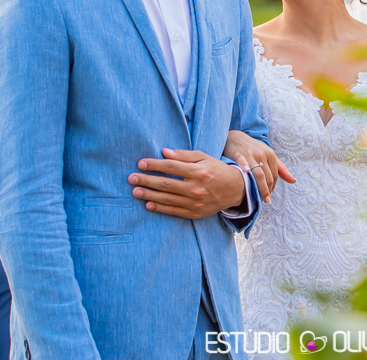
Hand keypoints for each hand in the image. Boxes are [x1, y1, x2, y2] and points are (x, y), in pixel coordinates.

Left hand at [128, 149, 246, 218]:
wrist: (235, 190)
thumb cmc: (217, 170)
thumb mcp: (203, 157)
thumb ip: (184, 155)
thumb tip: (164, 152)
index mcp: (198, 172)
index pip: (170, 167)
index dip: (154, 165)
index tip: (140, 163)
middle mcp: (196, 188)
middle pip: (166, 184)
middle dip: (146, 180)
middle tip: (131, 178)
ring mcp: (195, 202)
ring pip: (167, 199)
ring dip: (149, 196)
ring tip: (135, 192)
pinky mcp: (195, 213)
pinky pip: (174, 211)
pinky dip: (160, 209)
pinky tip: (148, 205)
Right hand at [223, 130, 294, 203]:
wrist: (235, 138)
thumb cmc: (253, 148)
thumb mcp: (268, 155)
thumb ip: (281, 168)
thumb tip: (294, 181)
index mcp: (270, 154)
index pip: (275, 176)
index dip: (273, 187)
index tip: (270, 195)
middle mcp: (262, 154)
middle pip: (268, 177)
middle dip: (268, 190)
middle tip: (266, 200)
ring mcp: (250, 154)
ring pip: (258, 174)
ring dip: (261, 188)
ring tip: (262, 199)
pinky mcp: (238, 154)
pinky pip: (243, 163)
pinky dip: (245, 169)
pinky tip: (246, 176)